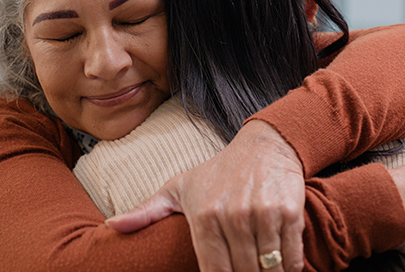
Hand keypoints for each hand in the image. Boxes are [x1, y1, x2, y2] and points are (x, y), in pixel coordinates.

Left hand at [106, 119, 305, 271]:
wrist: (264, 145)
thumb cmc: (218, 171)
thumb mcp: (179, 188)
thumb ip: (147, 211)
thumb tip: (112, 225)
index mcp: (203, 217)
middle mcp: (232, 217)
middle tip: (244, 267)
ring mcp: (261, 215)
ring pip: (268, 270)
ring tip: (261, 266)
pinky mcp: (289, 212)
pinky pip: (291, 258)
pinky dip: (290, 267)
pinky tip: (281, 262)